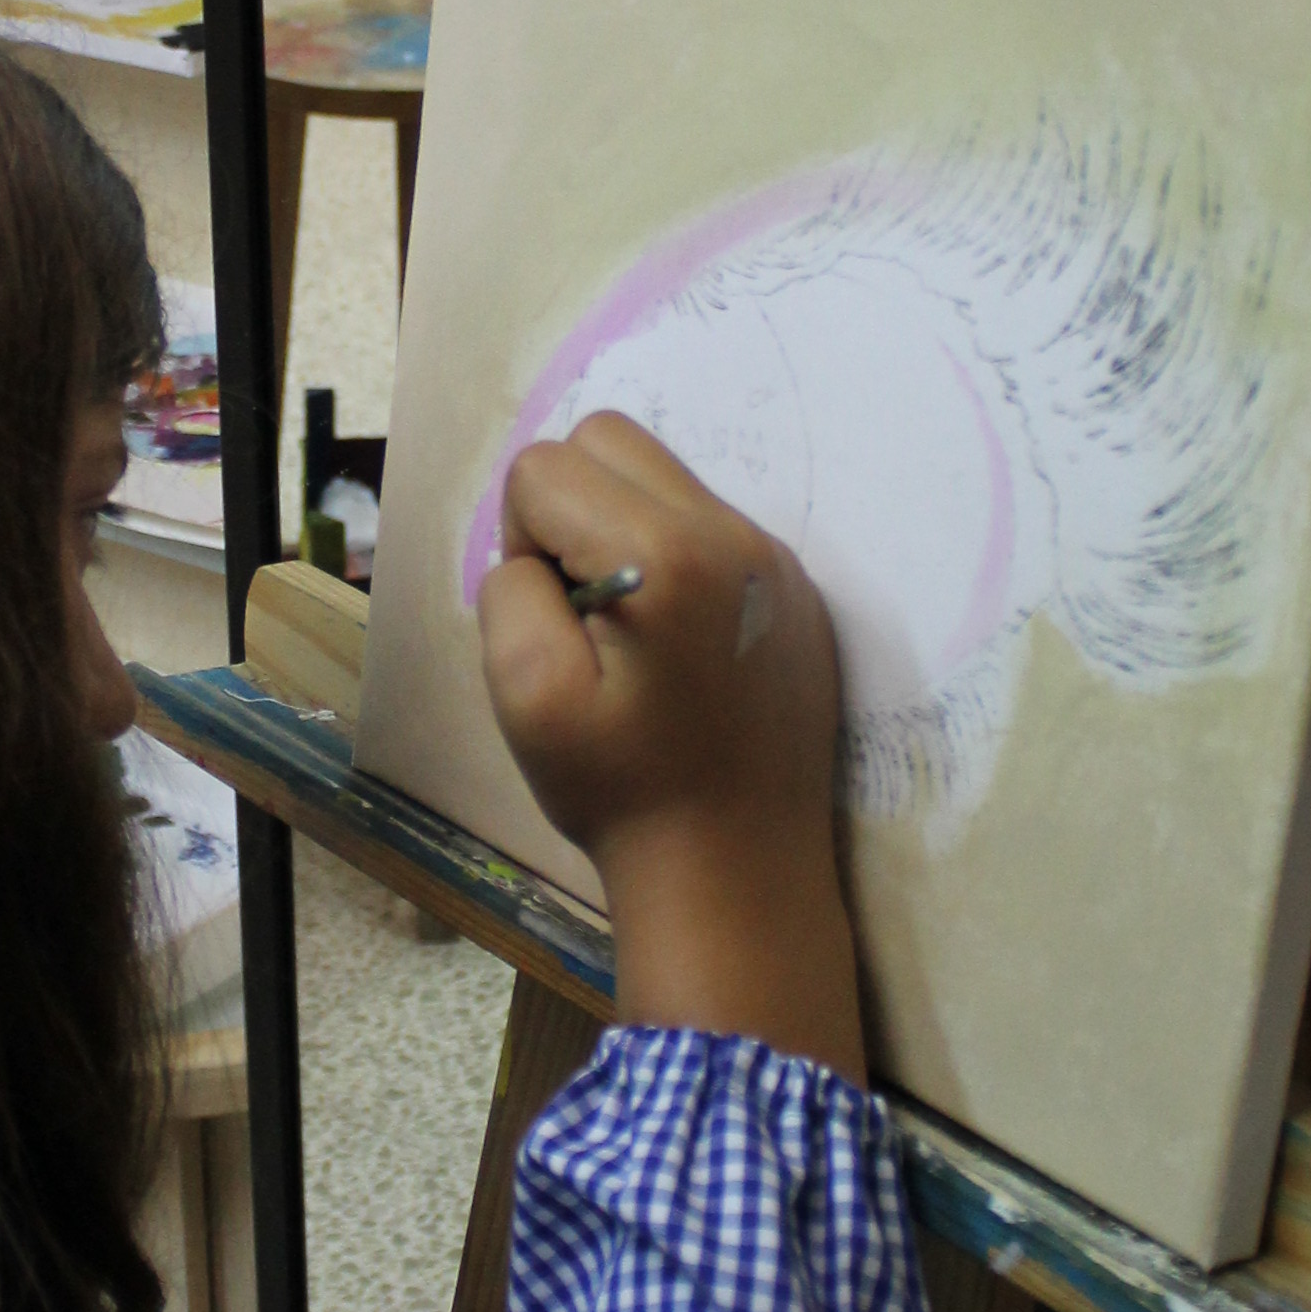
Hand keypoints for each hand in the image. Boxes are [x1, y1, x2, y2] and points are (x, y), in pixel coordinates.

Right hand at [480, 412, 864, 1074]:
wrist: (738, 872)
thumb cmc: (622, 791)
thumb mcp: (523, 694)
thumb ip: (512, 588)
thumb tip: (539, 548)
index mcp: (664, 555)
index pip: (545, 468)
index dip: (522, 541)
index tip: (552, 623)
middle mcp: (732, 534)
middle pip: (610, 439)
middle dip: (570, 509)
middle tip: (583, 612)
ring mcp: (776, 560)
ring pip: (664, 478)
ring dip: (623, 530)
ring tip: (633, 630)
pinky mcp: (799, 591)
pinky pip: (713, 527)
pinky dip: (676, 561)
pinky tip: (680, 650)